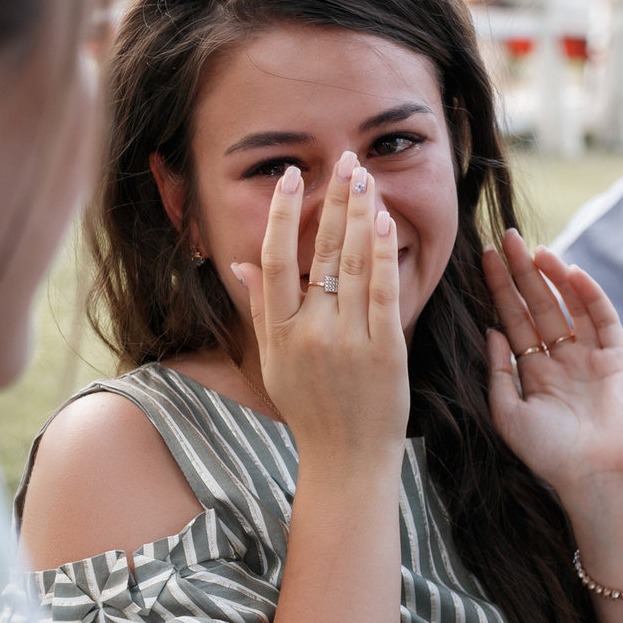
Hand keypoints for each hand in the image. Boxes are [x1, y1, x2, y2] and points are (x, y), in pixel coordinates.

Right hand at [233, 152, 405, 473]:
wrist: (347, 460)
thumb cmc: (311, 410)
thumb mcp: (273, 362)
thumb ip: (260, 308)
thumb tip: (237, 262)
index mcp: (279, 333)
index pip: (273, 259)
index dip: (281, 214)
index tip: (291, 177)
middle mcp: (309, 332)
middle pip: (319, 252)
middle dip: (333, 202)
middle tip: (344, 161)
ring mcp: (348, 340)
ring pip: (354, 264)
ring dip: (361, 214)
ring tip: (366, 178)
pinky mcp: (385, 350)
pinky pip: (384, 291)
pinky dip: (383, 254)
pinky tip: (384, 221)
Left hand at [480, 233, 622, 500]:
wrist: (596, 475)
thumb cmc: (550, 454)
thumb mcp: (509, 415)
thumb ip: (498, 373)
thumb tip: (491, 332)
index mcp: (535, 375)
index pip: (513, 322)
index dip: (499, 290)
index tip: (484, 259)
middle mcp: (561, 361)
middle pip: (538, 307)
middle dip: (521, 273)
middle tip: (505, 238)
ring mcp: (590, 357)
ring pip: (568, 306)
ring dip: (552, 277)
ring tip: (533, 249)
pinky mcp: (618, 358)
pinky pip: (602, 318)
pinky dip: (589, 294)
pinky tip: (570, 271)